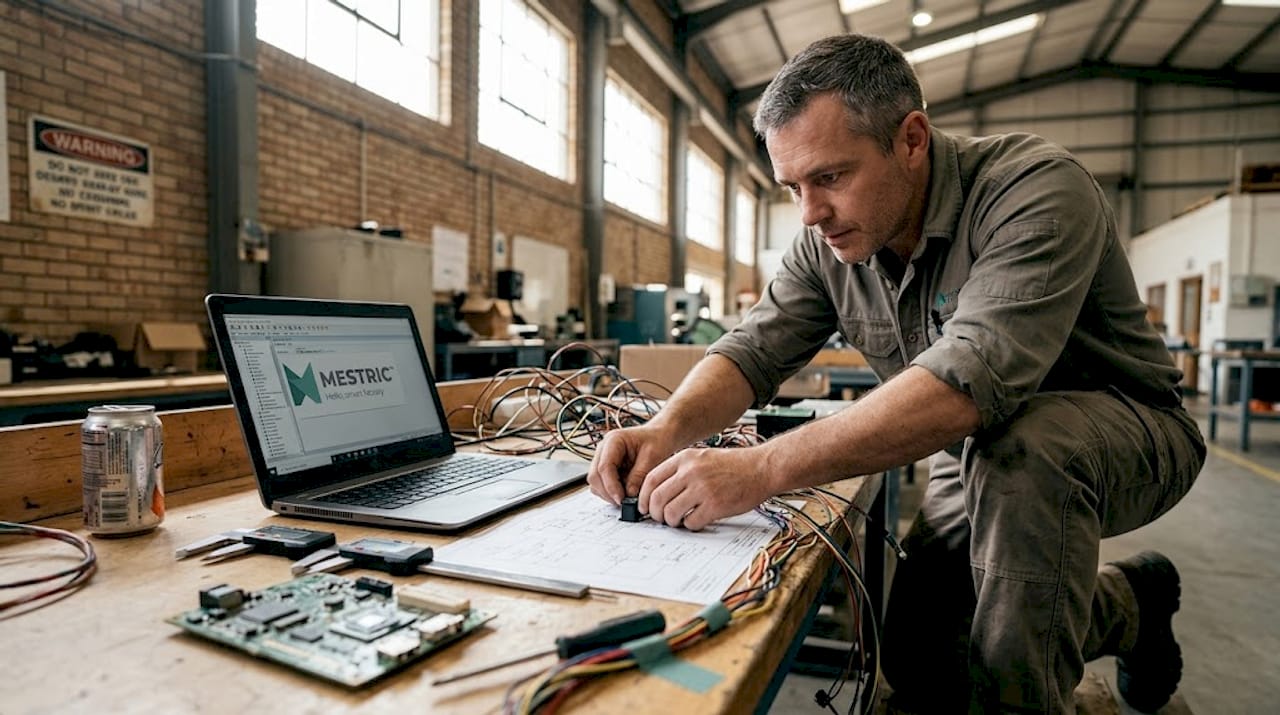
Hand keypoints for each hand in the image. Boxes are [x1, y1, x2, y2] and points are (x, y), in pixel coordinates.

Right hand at [586, 425, 677, 505]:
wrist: (659, 436)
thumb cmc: (657, 441)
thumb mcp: (652, 457)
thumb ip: (639, 475)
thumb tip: (629, 495)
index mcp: (613, 440)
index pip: (604, 466)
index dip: (611, 486)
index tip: (621, 499)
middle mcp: (604, 449)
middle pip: (594, 476)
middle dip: (608, 492)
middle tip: (625, 502)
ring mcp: (603, 459)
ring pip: (595, 482)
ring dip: (608, 494)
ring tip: (627, 497)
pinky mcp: (606, 469)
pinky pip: (601, 485)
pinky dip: (611, 492)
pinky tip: (625, 492)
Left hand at [639, 446, 772, 530]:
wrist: (762, 468)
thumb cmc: (735, 465)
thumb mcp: (703, 457)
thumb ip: (681, 471)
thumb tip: (659, 492)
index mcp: (685, 458)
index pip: (651, 480)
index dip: (643, 497)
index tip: (644, 507)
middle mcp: (691, 472)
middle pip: (657, 498)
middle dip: (655, 513)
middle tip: (661, 518)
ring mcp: (703, 489)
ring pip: (671, 512)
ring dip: (672, 521)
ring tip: (680, 520)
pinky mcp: (715, 505)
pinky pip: (691, 522)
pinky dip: (691, 525)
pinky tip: (697, 520)